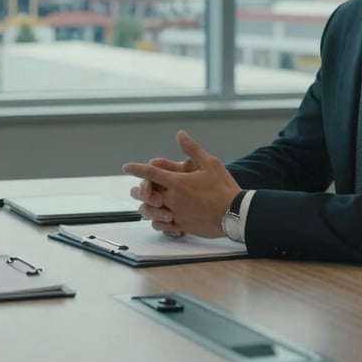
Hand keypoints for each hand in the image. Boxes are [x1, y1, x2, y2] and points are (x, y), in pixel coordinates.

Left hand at [123, 131, 239, 237]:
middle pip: (146, 194)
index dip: (136, 169)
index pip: (150, 174)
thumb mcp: (210, 163)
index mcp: (177, 182)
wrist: (236, 214)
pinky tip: (163, 217)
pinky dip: (159, 221)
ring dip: (148, 207)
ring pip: (151, 212)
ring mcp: (176, 214)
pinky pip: (162, 226)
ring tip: (151, 203)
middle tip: (141, 188)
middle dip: (141, 190)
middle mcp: (172, 199)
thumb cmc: (223, 187)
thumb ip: (192, 149)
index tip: (126, 167)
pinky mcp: (182, 226)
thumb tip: (180, 134)